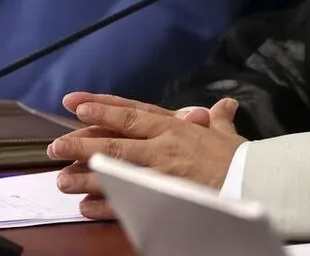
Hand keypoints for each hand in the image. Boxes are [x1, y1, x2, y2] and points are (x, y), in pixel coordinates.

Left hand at [48, 92, 243, 219]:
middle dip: (81, 143)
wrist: (255, 183)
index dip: (100, 106)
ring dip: (85, 176)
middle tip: (54, 145)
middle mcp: (161, 147)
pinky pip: (127, 203)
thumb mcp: (226, 133)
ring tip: (61, 178)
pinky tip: (85, 207)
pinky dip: (105, 205)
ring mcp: (159, 174)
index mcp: (173, 127)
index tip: (73, 103)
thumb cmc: (240, 158)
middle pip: (113, 141)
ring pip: (114, 171)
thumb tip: (224, 105)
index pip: (129, 113)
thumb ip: (217, 118)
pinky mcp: (162, 200)